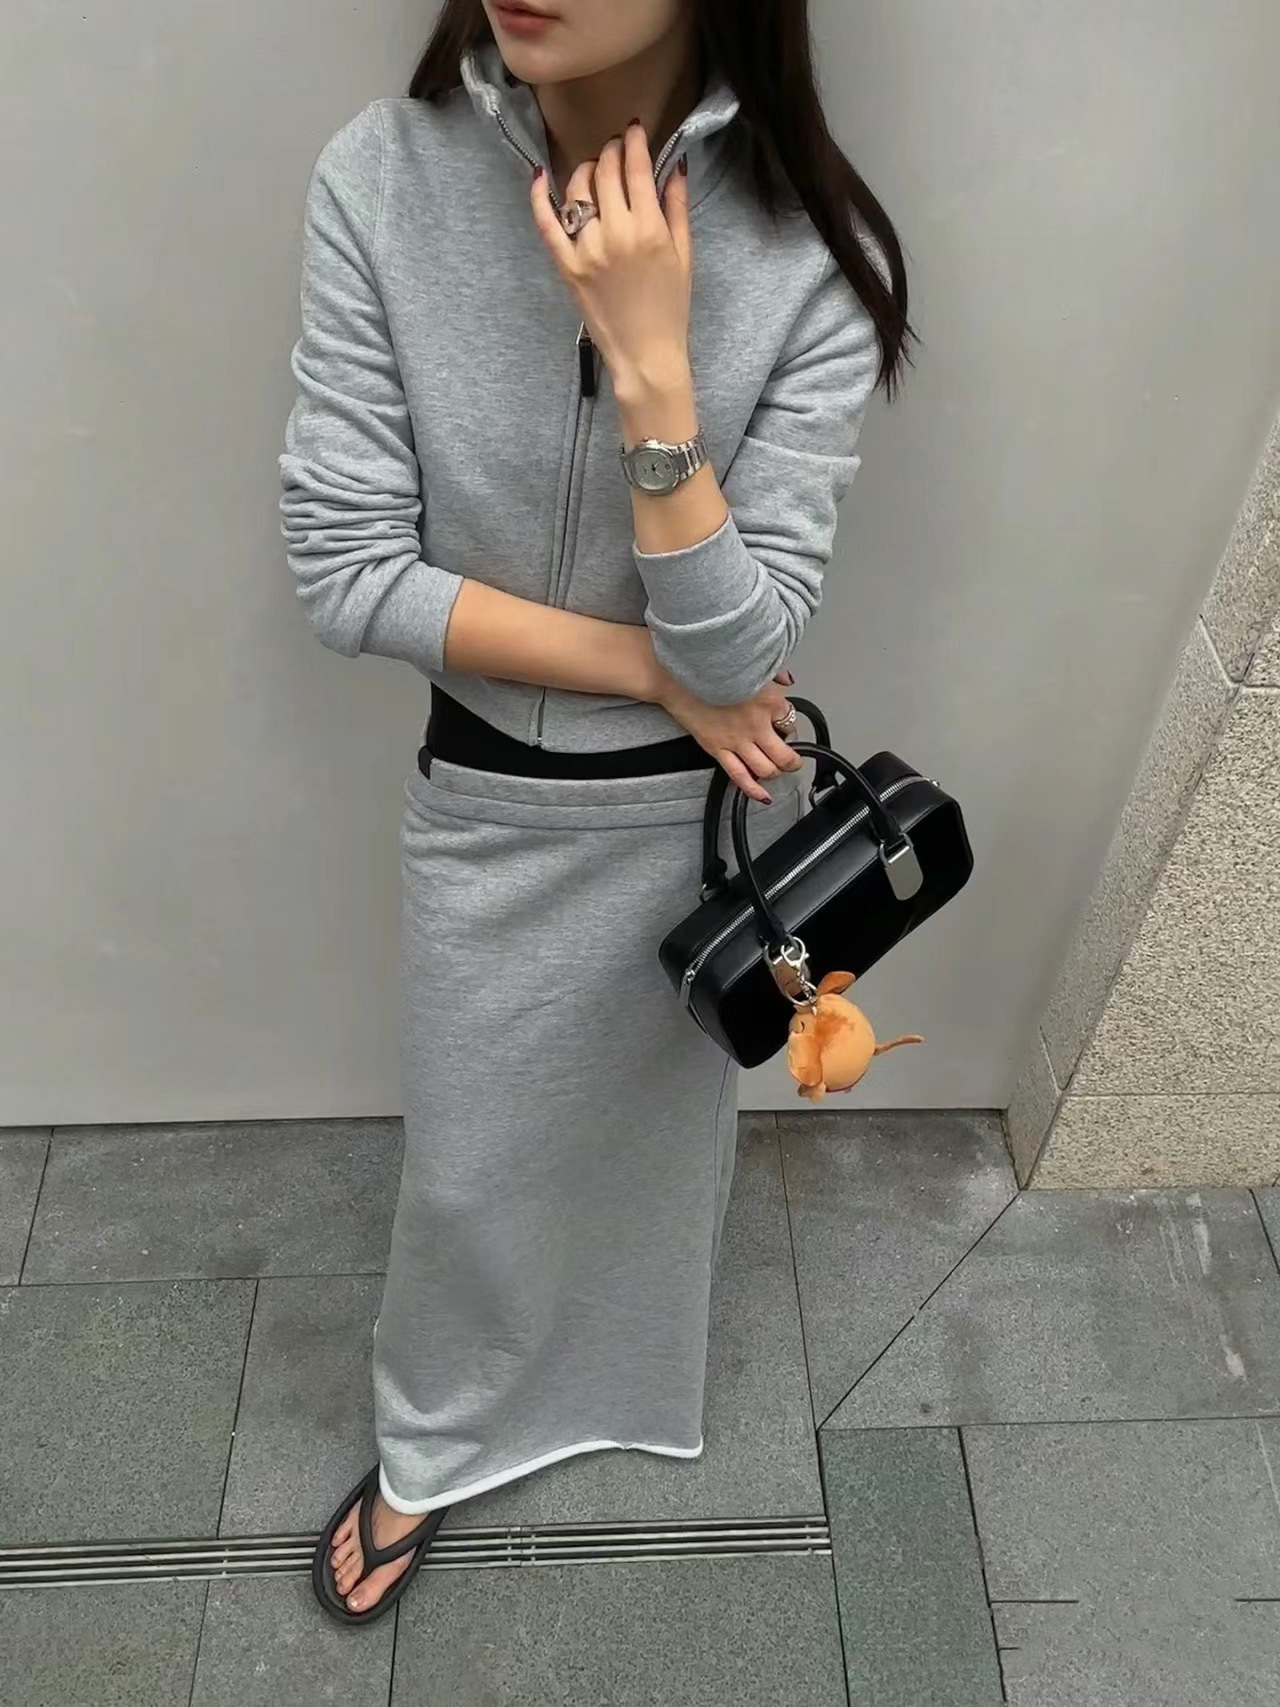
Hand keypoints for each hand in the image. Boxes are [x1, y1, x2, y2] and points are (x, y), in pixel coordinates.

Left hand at [531, 123, 692, 401]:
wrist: (645, 354)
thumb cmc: (670, 309)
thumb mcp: (684, 256)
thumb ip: (677, 208)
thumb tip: (673, 167)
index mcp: (649, 228)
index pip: (635, 167)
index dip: (634, 142)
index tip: (634, 130)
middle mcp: (615, 233)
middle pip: (606, 172)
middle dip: (611, 151)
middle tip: (616, 148)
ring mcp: (587, 249)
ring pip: (578, 190)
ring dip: (585, 170)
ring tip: (594, 170)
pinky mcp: (567, 266)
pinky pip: (547, 223)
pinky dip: (540, 196)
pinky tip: (539, 176)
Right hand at [659, 670, 803, 804]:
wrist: (679, 676)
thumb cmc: (712, 668)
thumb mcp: (750, 664)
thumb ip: (773, 672)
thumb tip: (787, 680)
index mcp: (769, 701)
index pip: (790, 721)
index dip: (790, 725)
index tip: (786, 725)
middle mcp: (757, 724)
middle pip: (785, 754)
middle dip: (792, 761)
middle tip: (793, 760)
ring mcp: (738, 740)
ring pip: (767, 769)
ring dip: (776, 773)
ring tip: (777, 771)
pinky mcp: (718, 749)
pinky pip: (740, 777)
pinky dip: (754, 790)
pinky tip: (763, 795)